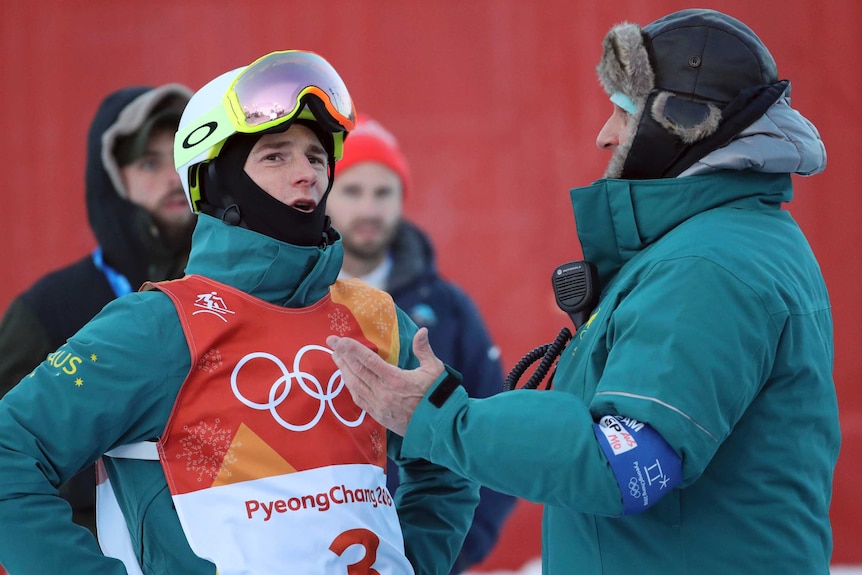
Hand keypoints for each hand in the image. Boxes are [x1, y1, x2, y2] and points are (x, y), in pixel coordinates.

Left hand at [327, 328, 443, 435]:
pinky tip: (347, 379)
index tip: (339, 340)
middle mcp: (384, 393)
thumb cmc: (438, 395)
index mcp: (396, 380)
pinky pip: (360, 399)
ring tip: (336, 358)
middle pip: (357, 371)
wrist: (440, 426)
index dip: (352, 349)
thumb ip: (424, 349)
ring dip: (343, 370)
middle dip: (342, 356)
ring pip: (355, 386)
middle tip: (331, 343)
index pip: (368, 361)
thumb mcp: (434, 369)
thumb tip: (422, 330)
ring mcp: (379, 406)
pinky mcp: (379, 416)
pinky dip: (351, 387)